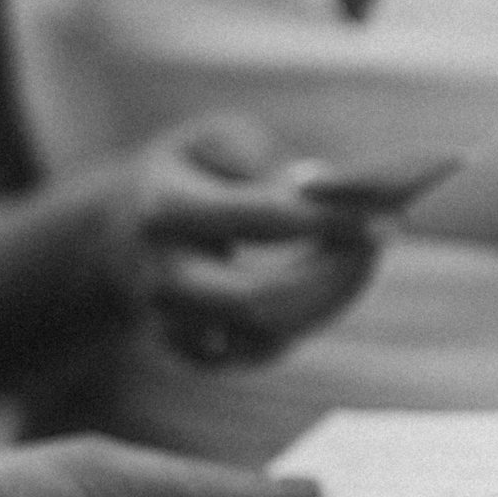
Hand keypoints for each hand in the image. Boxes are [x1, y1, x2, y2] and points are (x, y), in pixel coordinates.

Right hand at [100, 114, 379, 367]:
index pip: (263, 218)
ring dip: (329, 298)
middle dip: (335, 276)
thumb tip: (324, 190)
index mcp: (164, 207)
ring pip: (268, 336)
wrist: (111, 235)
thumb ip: (264, 158)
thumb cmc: (185, 174)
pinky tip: (319, 284)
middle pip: (262, 299)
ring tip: (356, 256)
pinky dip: (303, 320)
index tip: (386, 212)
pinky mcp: (189, 354)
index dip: (332, 218)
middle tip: (383, 239)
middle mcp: (162, 275)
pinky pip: (261, 352)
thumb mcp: (211, 141)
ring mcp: (173, 324)